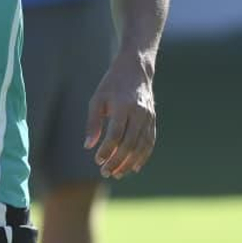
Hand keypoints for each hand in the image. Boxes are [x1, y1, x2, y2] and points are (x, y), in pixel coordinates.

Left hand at [83, 58, 156, 178]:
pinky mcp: (153, 120)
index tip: (98, 161)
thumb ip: (93, 123)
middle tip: (106, 173)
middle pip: (130, 143)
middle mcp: (139, 113)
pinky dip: (143, 156)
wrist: (136, 69)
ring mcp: (149, 117)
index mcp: (124, 106)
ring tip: (118, 174)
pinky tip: (134, 167)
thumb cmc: (112, 84)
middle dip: (118, 161)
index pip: (116, 134)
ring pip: (142, 146)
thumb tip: (88, 146)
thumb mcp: (97, 99)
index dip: (107, 150)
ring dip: (130, 162)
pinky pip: (150, 142)